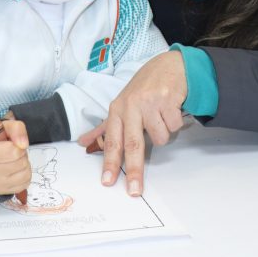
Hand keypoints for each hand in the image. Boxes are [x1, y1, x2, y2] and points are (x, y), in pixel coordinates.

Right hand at [0, 118, 31, 195]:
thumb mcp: (3, 128)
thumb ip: (16, 129)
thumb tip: (24, 144)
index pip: (14, 151)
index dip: (18, 146)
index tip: (12, 145)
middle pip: (21, 163)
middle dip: (21, 155)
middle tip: (12, 153)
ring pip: (25, 174)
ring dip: (24, 165)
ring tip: (14, 161)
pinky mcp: (3, 191)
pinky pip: (25, 184)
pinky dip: (24, 176)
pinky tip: (15, 171)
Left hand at [78, 49, 186, 196]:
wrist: (168, 66)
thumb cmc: (143, 89)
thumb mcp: (121, 105)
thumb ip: (103, 127)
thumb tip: (82, 142)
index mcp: (117, 109)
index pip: (112, 141)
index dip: (109, 163)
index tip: (107, 182)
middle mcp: (132, 106)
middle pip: (133, 144)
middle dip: (134, 170)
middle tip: (134, 190)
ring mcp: (150, 102)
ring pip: (160, 138)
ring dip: (164, 132)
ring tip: (161, 117)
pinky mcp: (169, 100)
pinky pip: (174, 126)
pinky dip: (175, 122)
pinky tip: (171, 109)